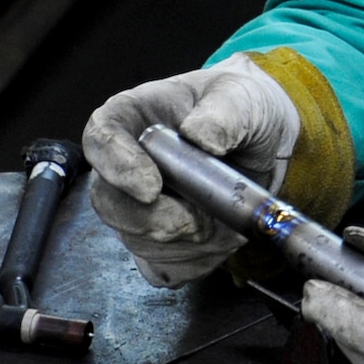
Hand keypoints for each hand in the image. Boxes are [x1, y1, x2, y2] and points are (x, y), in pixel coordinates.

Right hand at [83, 54, 299, 286]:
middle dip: (154, 220)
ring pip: (136, 240)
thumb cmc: (241, 108)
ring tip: (222, 217)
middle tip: (198, 218)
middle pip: (109, 203)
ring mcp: (137, 207)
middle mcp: (124, 165)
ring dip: (184, 241)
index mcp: (133, 117)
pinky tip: (222, 237)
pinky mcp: (159, 241)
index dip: (118, 167)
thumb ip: (223, 113)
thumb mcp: (242, 97)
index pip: (100, 139)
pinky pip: (164, 266)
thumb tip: (200, 137)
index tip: (151, 187)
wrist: (264, 141)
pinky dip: (198, 260)